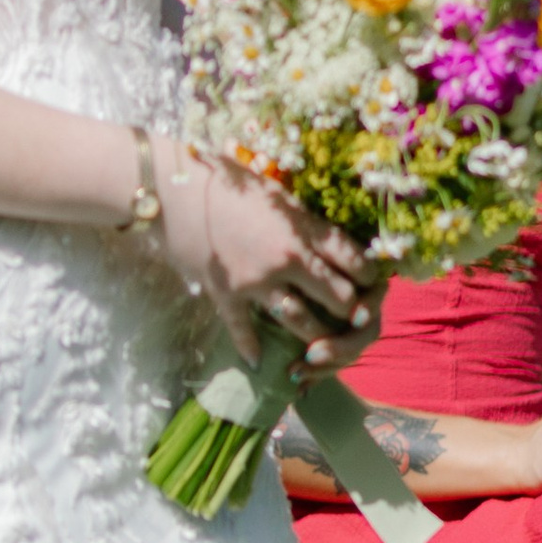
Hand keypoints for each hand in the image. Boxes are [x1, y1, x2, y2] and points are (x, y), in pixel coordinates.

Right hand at [152, 145, 379, 368]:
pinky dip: (253, 347)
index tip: (368, 279)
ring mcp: (257, 282)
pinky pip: (246, 331)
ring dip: (316, 335)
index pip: (354, 259)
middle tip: (351, 312)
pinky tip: (260, 360)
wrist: (172, 191)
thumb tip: (328, 239)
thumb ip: (303, 221)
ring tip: (320, 341)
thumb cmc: (226, 182)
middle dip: (349, 307)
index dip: (368, 274)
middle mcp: (287, 259)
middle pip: (338, 297)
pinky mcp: (227, 295)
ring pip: (301, 322)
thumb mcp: (276, 193)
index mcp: (303, 228)